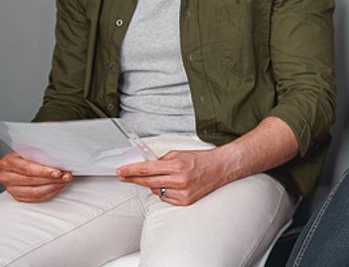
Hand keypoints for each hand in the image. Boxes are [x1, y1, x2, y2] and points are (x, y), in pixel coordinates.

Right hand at [0, 151, 72, 202]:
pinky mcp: (18, 196)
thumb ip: (41, 155)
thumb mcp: (30, 151)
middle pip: (32, 181)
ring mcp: (11, 188)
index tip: (58, 172)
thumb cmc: (24, 156)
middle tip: (66, 176)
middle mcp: (7, 176)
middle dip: (52, 179)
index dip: (44, 171)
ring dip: (53, 187)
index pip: (27, 168)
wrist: (15, 163)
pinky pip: (36, 198)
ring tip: (64, 181)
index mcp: (9, 162)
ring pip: (34, 192)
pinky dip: (50, 193)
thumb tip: (60, 160)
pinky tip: (57, 187)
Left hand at [117, 149, 234, 205]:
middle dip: (133, 179)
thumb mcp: (179, 154)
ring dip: (155, 185)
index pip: (146, 169)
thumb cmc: (202, 160)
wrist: (221, 168)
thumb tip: (145, 166)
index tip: (121, 171)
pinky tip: (174, 186)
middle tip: (124, 176)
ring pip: (156, 191)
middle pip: (147, 182)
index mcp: (177, 166)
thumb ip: (161, 160)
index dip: (130, 171)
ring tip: (166, 178)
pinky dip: (165, 192)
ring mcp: (182, 192)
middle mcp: (179, 180)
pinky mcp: (185, 201)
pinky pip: (165, 198)